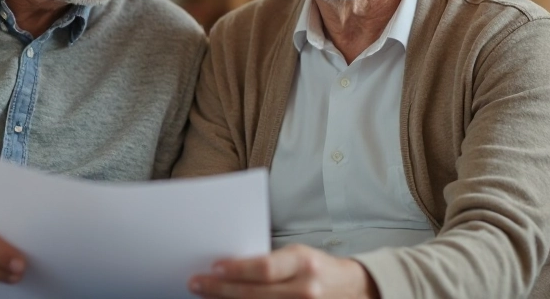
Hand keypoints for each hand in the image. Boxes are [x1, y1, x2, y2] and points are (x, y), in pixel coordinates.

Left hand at [188, 244, 378, 298]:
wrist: (352, 289)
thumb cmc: (317, 268)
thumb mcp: (296, 255)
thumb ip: (269, 262)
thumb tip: (227, 267)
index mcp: (303, 263)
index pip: (264, 268)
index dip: (236, 269)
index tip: (213, 268)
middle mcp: (305, 288)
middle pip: (255, 294)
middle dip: (220, 290)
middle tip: (196, 284)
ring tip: (206, 297)